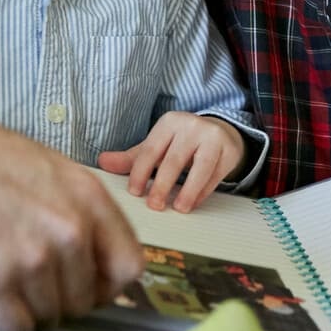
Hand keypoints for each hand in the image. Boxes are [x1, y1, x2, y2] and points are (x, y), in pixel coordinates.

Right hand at [0, 97, 144, 330]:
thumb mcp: (45, 169)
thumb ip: (73, 211)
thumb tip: (87, 258)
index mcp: (88, 198)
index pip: (129, 267)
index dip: (108, 284)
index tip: (87, 286)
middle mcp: (69, 231)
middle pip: (84, 301)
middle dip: (57, 298)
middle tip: (22, 276)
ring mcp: (33, 261)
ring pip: (48, 320)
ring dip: (23, 308)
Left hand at [98, 112, 245, 213]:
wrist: (219, 132)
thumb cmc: (181, 142)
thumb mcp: (157, 145)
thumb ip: (132, 158)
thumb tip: (103, 163)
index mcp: (169, 122)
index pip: (151, 149)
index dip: (140, 172)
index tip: (135, 192)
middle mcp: (191, 126)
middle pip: (174, 158)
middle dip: (162, 184)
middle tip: (154, 206)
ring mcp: (212, 137)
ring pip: (200, 166)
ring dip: (188, 189)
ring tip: (179, 208)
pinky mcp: (228, 151)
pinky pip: (215, 174)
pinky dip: (203, 191)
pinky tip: (193, 203)